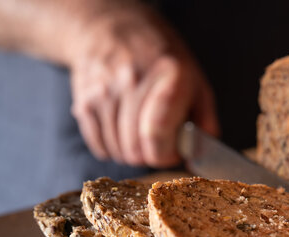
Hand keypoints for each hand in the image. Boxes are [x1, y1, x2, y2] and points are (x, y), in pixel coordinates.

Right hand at [69, 5, 218, 166]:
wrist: (110, 28)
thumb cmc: (160, 59)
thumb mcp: (194, 79)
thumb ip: (204, 119)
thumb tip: (199, 156)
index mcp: (169, 75)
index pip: (157, 134)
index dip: (168, 154)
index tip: (175, 151)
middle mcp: (132, 81)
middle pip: (136, 149)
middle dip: (152, 156)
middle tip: (160, 143)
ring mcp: (104, 92)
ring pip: (118, 151)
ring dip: (132, 153)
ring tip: (142, 134)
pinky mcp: (84, 102)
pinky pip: (100, 146)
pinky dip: (113, 149)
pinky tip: (123, 131)